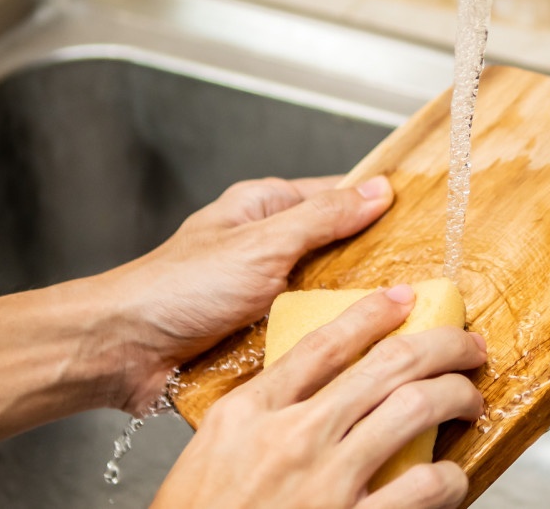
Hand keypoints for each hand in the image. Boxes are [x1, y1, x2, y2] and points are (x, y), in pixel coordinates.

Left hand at [90, 175, 394, 412]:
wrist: (122, 352)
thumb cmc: (176, 289)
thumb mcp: (262, 244)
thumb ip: (322, 218)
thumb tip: (378, 191)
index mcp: (266, 209)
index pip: (340, 197)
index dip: (381, 209)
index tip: (427, 225)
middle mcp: (269, 248)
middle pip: (341, 253)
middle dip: (376, 270)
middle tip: (424, 286)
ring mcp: (267, 295)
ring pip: (328, 299)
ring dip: (353, 314)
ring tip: (401, 326)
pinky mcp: (261, 338)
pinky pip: (308, 337)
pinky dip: (328, 345)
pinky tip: (359, 357)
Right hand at [153, 285, 486, 508]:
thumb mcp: (212, 451)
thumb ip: (261, 414)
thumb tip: (314, 383)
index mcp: (249, 412)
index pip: (323, 343)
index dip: (372, 313)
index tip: (403, 299)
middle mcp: (290, 438)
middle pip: (386, 365)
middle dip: (442, 345)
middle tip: (467, 345)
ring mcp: (324, 482)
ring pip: (414, 408)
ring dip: (456, 396)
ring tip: (470, 400)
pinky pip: (421, 487)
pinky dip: (448, 476)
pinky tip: (451, 475)